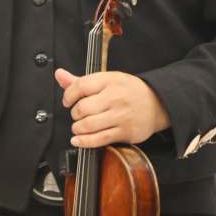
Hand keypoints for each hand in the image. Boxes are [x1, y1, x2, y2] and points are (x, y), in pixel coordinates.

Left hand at [55, 68, 169, 148]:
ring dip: (78, 128)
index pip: (82, 85)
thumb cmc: (128, 90)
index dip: (68, 94)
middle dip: (74, 113)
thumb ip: (81, 80)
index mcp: (110, 80)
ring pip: (89, 124)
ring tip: (78, 126)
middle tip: (76, 114)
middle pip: (83, 107)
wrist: (156, 103)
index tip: (67, 100)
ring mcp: (120, 115)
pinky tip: (78, 140)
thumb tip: (59, 75)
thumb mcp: (107, 79)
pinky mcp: (124, 131)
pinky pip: (99, 139)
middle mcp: (115, 96)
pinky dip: (85, 142)